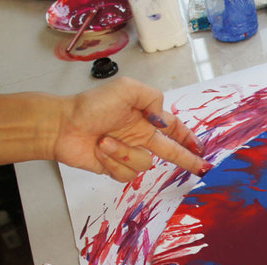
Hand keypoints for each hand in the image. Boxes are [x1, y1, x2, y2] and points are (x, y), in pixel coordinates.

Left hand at [51, 77, 211, 181]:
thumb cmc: (91, 105)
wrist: (62, 125)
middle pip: (172, 152)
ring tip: (104, 140)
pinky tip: (100, 150)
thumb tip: (163, 122)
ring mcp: (128, 154)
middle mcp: (140, 137)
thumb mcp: (126, 89)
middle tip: (203, 168)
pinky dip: (113, 162)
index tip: (201, 147)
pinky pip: (126, 174)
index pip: (174, 129)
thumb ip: (152, 99)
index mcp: (146, 119)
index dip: (189, 137)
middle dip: (188, 160)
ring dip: (124, 152)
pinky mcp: (116, 169)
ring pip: (144, 164)